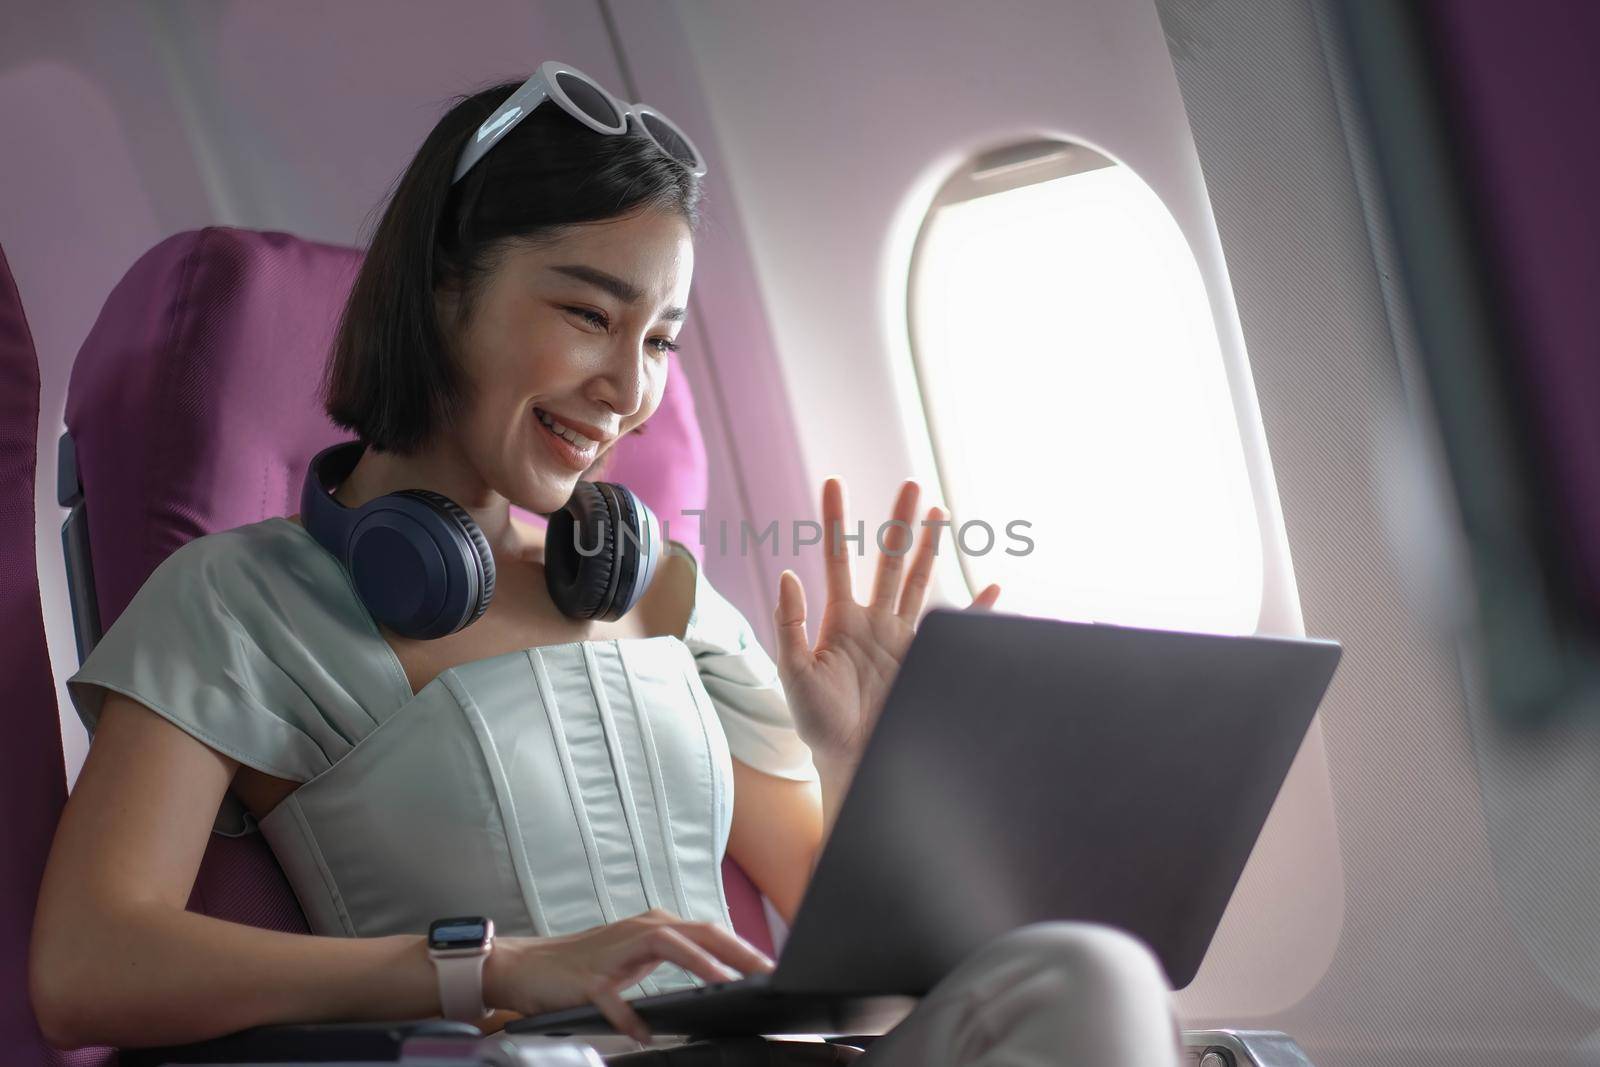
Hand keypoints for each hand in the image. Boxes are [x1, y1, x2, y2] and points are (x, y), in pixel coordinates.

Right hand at [483, 908, 773, 1042]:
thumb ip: (674, 958)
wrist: (529, 966)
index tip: (771, 966)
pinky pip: (613, 999)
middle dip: (735, 950)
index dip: (742, 947)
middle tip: (766, 970)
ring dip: (697, 963)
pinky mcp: (589, 980)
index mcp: (655, 927)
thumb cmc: (587, 963)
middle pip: (697, 932)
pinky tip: (644, 1032)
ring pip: (665, 946)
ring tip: (724, 982)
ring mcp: (614, 953)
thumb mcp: (637, 955)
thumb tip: (720, 974)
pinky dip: (629, 1016)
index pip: (708, 932)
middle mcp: (640, 930)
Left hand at [774, 478, 1000, 766]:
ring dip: (932, 548)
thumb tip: (787, 575)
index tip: (833, 481)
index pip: (838, 557)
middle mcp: (875, 621)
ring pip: (922, 582)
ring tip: (941, 511)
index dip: (835, 520)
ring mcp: (903, 639)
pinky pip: (958, 629)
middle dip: (900, 523)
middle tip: (910, 484)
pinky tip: (993, 586)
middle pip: (890, 559)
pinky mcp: (926, 660)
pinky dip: (978, 610)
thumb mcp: (794, 672)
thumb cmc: (816, 721)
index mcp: (841, 619)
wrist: (851, 761)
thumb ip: (790, 624)